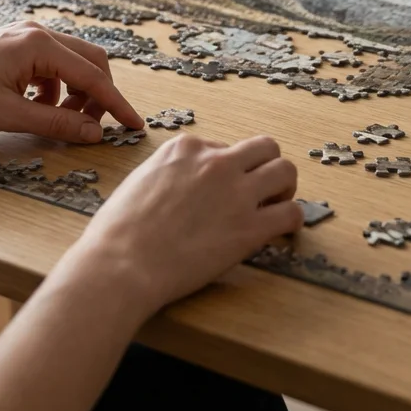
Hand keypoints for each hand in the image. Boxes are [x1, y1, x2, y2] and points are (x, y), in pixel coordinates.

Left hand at [0, 20, 142, 142]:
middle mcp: (37, 32)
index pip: (93, 76)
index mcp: (38, 44)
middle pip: (91, 61)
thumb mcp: (9, 115)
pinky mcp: (16, 44)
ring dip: (77, 93)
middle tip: (91, 127)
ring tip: (60, 119)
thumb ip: (57, 123)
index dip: (116, 104)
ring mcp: (26, 35)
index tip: (135, 125)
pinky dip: (56, 88)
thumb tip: (95, 133)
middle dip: (98, 96)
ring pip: (73, 63)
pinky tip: (38, 107)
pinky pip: (52, 65)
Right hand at [56, 134, 303, 316]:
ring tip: (275, 206)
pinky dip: (291, 221)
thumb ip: (170, 173)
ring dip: (285, 188)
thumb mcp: (141, 180)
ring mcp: (236, 193)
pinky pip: (291, 213)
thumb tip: (185, 185)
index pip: (223, 147)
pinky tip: (280, 232)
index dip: (225, 170)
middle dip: (265, 166)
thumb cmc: (119, 231)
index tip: (220, 190)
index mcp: (186, 148)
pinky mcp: (250, 228)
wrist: (122, 263)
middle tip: (260, 190)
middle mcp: (216, 162)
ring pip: (286, 171)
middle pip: (264, 148)